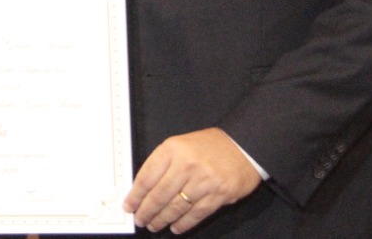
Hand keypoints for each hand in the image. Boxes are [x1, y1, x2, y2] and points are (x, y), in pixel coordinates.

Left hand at [124, 128, 261, 233]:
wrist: (243, 146)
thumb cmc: (209, 146)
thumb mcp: (180, 145)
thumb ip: (163, 164)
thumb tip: (143, 189)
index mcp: (172, 149)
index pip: (147, 177)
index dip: (135, 195)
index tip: (128, 205)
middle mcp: (186, 165)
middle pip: (159, 195)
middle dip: (146, 211)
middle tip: (140, 220)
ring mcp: (203, 181)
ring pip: (176, 207)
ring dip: (162, 219)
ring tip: (154, 225)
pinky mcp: (218, 195)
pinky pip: (196, 214)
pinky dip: (184, 223)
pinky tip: (175, 227)